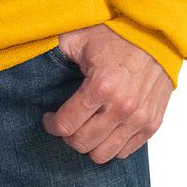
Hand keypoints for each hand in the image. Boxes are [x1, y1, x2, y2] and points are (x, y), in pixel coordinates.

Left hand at [42, 23, 173, 163]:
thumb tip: (31, 59)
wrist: (155, 33)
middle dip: (67, 136)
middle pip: (83, 143)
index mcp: (100, 86)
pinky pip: (126, 150)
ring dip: (89, 144)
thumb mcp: (79, 37)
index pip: (66, 125)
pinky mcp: (152, 123)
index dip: (51, 124)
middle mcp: (122, 107)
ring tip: (85, 127)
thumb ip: (55, 52)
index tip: (49, 118)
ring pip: (104, 154)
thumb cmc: (116, 33)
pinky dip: (111, 145)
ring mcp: (139, 118)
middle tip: (66, 122)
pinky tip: (104, 128)